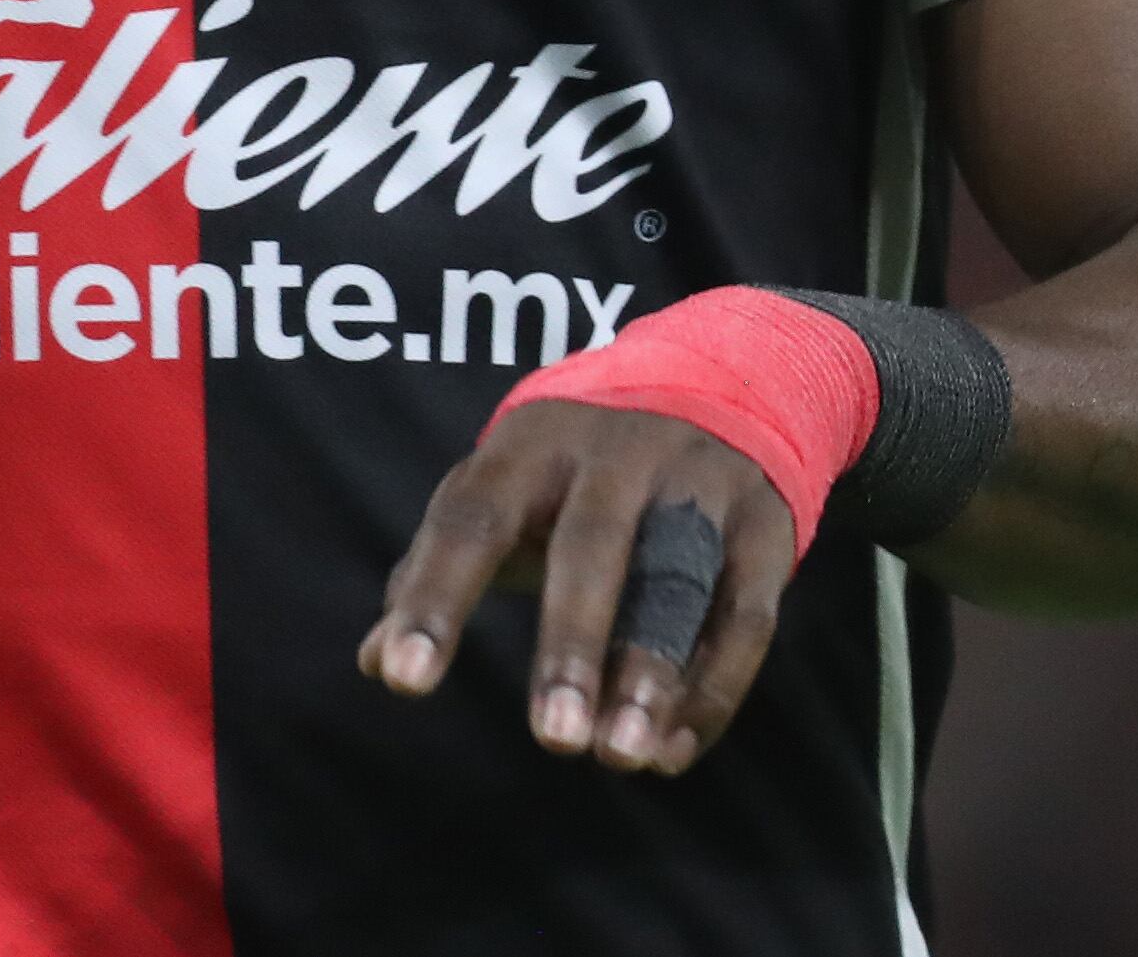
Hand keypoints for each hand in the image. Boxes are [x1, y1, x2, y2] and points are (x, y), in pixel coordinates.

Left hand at [357, 400, 798, 774]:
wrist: (721, 381)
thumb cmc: (574, 469)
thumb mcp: (502, 491)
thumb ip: (435, 571)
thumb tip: (374, 662)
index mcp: (528, 444)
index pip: (471, 520)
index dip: (435, 599)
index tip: (404, 680)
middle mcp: (614, 454)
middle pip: (589, 548)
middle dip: (571, 645)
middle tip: (554, 740)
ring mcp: (697, 484)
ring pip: (678, 582)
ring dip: (652, 674)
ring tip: (622, 757)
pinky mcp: (763, 526)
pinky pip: (745, 617)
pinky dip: (712, 691)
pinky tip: (669, 753)